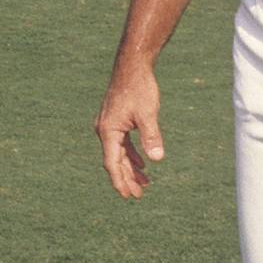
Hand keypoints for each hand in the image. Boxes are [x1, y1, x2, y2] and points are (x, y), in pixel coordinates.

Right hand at [95, 61, 163, 199]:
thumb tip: (157, 159)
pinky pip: (122, 144)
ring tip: (144, 183)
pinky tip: (142, 164)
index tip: (128, 196)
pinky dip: (132, 155)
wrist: (132, 66)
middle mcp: (105, 130)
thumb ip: (151, 137)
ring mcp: (109, 126)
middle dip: (127, 179)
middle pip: (115, 161)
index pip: (113, 163)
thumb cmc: (139, 88)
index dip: (120, 181)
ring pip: (120, 153)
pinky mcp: (116, 121)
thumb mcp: (148, 114)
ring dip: (131, 168)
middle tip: (138, 195)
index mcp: (108, 131)